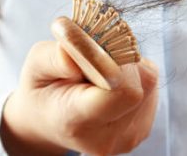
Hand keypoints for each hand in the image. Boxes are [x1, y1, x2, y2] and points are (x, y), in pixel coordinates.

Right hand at [0, 34, 158, 154]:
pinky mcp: (142, 130)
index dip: (116, 63)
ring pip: (148, 82)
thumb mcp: (36, 65)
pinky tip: (112, 82)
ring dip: (129, 67)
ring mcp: (127, 138)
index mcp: (76, 121)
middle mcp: (106, 137)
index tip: (97, 49)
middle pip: (139, 85)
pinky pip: (151, 88)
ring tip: (101, 71)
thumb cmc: (42, 89)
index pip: (121, 92)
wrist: (48, 121)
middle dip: (121, 61)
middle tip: (97, 56)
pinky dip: (135, 77)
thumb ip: (55, 56)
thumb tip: (83, 50)